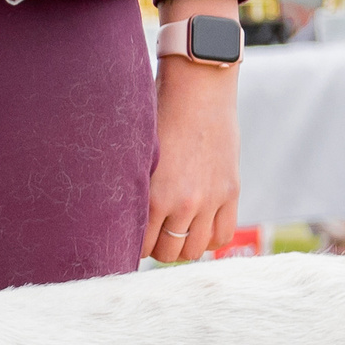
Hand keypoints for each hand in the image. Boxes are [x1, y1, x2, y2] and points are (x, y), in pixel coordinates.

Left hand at [145, 0, 241, 263]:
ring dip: (183, 246)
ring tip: (174, 231)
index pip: (140, 246)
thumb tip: (112, 219)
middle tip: (152, 233)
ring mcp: (210, 200)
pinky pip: (223, 236)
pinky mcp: (231, 192)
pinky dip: (210, 239)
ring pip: (195, 250)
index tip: (128, 238)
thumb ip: (131, 190)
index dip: (132, 245)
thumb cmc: (155, 118)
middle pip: (168, 253)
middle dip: (157, 247)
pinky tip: (199, 228)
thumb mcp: (136, 156)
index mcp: (153, 196)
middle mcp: (183, 204)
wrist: (197, 91)